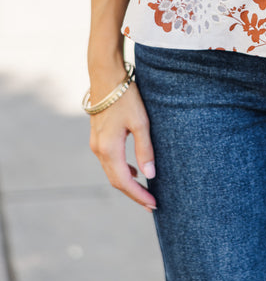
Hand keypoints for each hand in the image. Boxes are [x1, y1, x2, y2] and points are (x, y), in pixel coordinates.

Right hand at [89, 81, 156, 212]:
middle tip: (151, 204)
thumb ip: (145, 150)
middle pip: (116, 180)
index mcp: (109, 149)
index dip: (138, 195)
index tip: (153, 204)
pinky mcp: (98, 136)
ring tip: (145, 191)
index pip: (124, 181)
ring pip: (111, 171)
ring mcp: (96, 143)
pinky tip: (134, 170)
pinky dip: (121, 170)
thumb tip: (150, 176)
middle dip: (134, 194)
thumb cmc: (126, 97)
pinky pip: (109, 161)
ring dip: (127, 183)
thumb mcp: (141, 122)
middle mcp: (98, 149)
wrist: (106, 76)